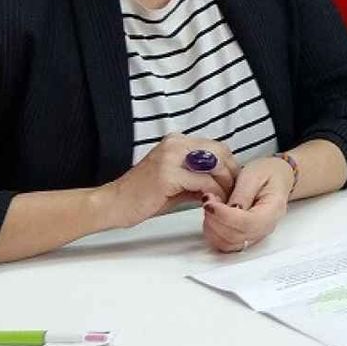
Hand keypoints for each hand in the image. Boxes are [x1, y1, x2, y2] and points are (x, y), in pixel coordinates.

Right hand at [95, 135, 239, 229]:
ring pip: (215, 166)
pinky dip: (212, 193)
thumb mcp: (176, 181)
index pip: (217, 146)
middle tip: (233, 192)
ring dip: (224, 185)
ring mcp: (171, 157)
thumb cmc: (142, 196)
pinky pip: (203, 181)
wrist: (113, 204)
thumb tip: (222, 183)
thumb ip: (198, 178)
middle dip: (231, 174)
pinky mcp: (168, 174)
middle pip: (220, 152)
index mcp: (177, 141)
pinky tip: (210, 202)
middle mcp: (175, 144)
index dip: (230, 165)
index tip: (233, 182)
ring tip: (224, 200)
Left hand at [201, 155, 296, 252]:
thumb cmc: (267, 174)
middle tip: (209, 201)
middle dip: (215, 220)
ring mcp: (254, 235)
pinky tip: (212, 216)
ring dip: (211, 227)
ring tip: (211, 207)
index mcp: (273, 211)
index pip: (247, 223)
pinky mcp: (243, 238)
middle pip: (235, 237)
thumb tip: (229, 211)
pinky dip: (212, 232)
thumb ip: (242, 193)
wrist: (275, 177)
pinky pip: (224, 244)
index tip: (210, 203)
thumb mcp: (254, 175)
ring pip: (227, 244)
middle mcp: (264, 228)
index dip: (224, 216)